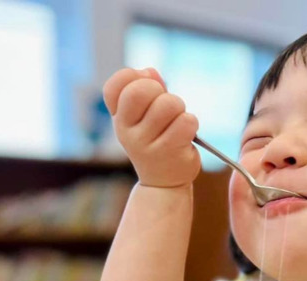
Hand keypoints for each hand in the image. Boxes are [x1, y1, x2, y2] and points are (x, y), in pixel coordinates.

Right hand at [102, 67, 200, 187]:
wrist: (162, 182)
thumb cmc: (155, 141)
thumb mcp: (145, 116)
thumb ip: (148, 89)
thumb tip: (150, 72)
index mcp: (119, 117)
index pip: (115, 86)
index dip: (133, 77)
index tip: (147, 87)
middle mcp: (126, 131)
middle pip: (140, 90)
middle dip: (159, 91)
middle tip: (166, 106)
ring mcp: (145, 144)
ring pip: (168, 104)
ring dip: (180, 108)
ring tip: (177, 123)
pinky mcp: (168, 152)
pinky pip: (186, 121)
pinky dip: (191, 123)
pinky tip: (185, 137)